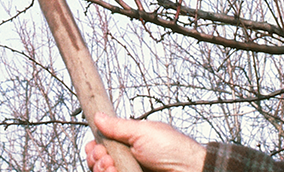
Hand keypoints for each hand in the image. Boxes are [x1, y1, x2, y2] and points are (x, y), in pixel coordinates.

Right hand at [84, 113, 205, 171]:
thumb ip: (118, 126)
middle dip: (97, 159)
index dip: (95, 147)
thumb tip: (99, 116)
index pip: (101, 145)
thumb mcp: (142, 132)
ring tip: (113, 168)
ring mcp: (129, 169)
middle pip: (97, 160)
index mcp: (129, 141)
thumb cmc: (174, 149)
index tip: (98, 148)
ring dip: (102, 169)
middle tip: (107, 158)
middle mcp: (127, 157)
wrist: (189, 170)